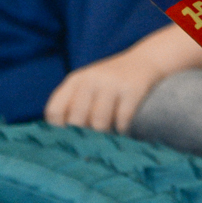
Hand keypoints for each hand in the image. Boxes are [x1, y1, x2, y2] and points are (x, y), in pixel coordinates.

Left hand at [45, 24, 201, 132]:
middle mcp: (91, 79)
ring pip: (99, 123)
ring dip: (104, 135)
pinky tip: (124, 129)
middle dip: (83, 135)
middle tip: (92, 141)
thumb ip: (74, 106)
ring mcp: (112, 83)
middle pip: (76, 120)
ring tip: (108, 137)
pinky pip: (122, 120)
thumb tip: (62, 143)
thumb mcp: (89, 85)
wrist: (146, 60)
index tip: (69, 138)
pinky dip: (122, 129)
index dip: (59, 129)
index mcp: (76, 80)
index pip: (55, 111)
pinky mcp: (133, 89)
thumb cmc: (112, 82)